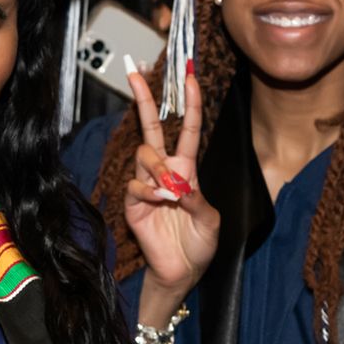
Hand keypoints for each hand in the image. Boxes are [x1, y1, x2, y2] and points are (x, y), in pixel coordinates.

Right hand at [123, 61, 218, 324]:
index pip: (187, 128)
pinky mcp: (132, 202)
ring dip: (157, 167)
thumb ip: (197, 199)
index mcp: (187, 169)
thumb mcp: (211, 220)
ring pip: (144, 154)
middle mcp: (164, 170)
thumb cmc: (200, 244)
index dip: (189, 102)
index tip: (190, 76)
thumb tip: (176, 183)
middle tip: (134, 73)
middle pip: (150, 127)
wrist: (182, 271)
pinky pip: (134, 184)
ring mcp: (145, 184)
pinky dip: (148, 191)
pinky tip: (159, 202)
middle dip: (142, 99)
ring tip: (170, 190)